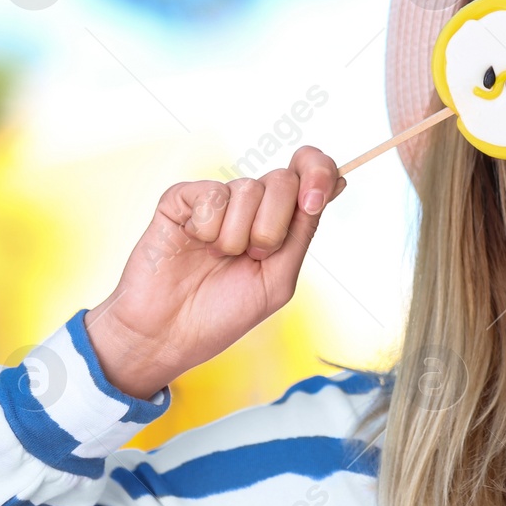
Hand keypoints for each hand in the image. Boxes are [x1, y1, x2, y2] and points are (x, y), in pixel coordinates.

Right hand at [83, 146, 345, 398]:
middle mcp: (252, 205)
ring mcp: (216, 200)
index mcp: (281, 222)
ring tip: (219, 257)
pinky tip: (194, 243)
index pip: (312, 172)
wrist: (168, 334)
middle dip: (273, 228)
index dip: (319, 171)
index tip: (314, 200)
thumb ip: (303, 230)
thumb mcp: (278, 278)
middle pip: (283, 180)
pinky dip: (207, 227)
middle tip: (252, 256)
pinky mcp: (182, 199)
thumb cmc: (222, 313)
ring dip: (237, 237)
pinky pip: (211, 194)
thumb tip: (337, 181)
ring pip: (247, 189)